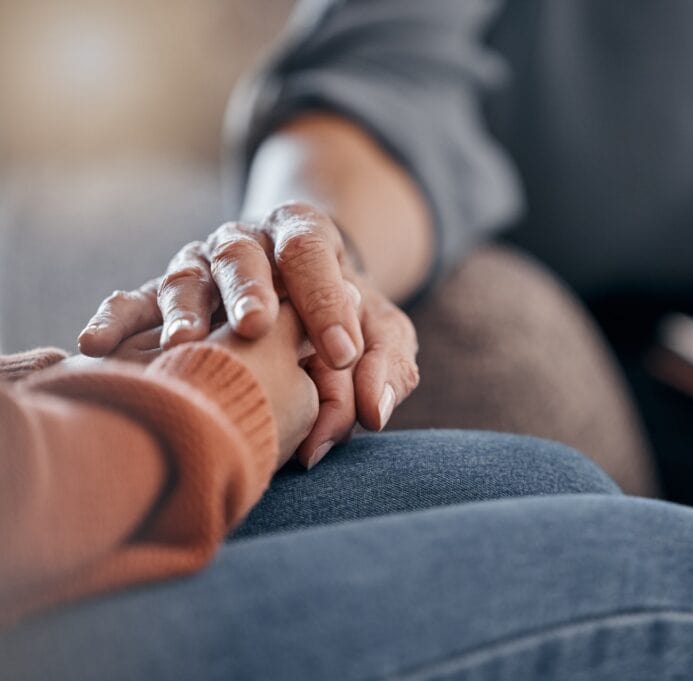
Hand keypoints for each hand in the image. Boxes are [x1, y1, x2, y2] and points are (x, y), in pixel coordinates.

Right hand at [77, 201, 419, 466]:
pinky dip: (114, 320)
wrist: (302, 300)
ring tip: (183, 345)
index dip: (326, 299)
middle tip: (256, 327)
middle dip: (249, 289)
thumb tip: (375, 412)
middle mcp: (246, 244)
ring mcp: (199, 267)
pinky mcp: (159, 297)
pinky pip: (131, 302)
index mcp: (304, 237)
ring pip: (185, 276)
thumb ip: (387, 362)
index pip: (312, 253)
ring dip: (183, 310)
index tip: (342, 353)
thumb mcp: (380, 333)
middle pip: (242, 254)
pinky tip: (97, 346)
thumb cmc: (344, 322)